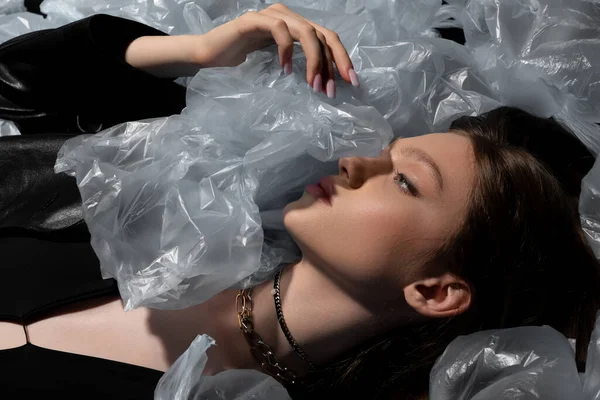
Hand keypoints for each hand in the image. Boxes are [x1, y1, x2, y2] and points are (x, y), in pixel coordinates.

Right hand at [194, 3, 358, 97]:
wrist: (209, 54)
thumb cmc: (242, 62)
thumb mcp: (278, 64)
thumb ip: (300, 65)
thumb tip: (327, 84)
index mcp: (296, 26)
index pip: (328, 38)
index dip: (342, 59)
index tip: (351, 82)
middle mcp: (288, 16)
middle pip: (324, 34)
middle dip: (334, 62)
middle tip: (334, 89)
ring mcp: (271, 15)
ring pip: (306, 32)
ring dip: (314, 61)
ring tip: (313, 85)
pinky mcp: (254, 20)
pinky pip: (279, 30)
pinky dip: (287, 51)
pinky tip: (285, 71)